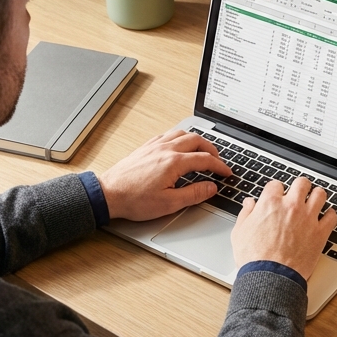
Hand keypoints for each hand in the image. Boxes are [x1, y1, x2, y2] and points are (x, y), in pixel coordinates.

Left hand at [98, 128, 229, 220]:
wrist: (109, 194)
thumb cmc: (134, 200)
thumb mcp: (169, 203)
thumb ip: (194, 194)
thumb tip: (211, 187)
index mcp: (174, 162)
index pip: (205, 160)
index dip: (220, 166)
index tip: (226, 173)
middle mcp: (165, 149)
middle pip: (196, 141)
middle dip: (211, 149)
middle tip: (218, 160)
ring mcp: (154, 146)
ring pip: (182, 134)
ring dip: (196, 140)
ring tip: (203, 150)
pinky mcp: (146, 147)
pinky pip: (168, 135)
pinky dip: (180, 138)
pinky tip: (179, 146)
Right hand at [230, 177, 336, 281]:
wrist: (270, 277)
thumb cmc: (254, 258)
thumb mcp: (240, 232)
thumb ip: (246, 213)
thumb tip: (249, 203)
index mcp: (271, 203)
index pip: (276, 184)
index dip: (276, 190)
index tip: (276, 196)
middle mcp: (291, 206)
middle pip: (301, 183)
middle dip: (300, 186)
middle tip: (299, 192)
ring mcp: (307, 218)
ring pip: (320, 194)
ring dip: (316, 196)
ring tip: (314, 200)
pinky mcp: (320, 233)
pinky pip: (332, 217)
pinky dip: (330, 215)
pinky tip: (327, 216)